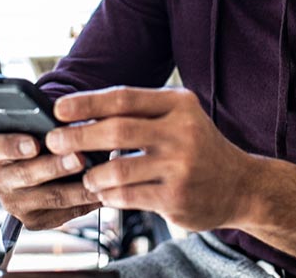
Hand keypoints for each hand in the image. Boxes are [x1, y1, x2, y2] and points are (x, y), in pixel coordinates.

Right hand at [0, 132, 101, 229]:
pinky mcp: (33, 221)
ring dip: (76, 188)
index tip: (34, 144)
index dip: (12, 146)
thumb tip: (71, 123)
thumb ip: (47, 124)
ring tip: (98, 177)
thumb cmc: (40, 136)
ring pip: (49, 197)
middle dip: (55, 167)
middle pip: (25, 175)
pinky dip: (85, 202)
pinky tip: (101, 191)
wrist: (40, 164)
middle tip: (79, 157)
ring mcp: (14, 204)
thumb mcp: (36, 124)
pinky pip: (63, 213)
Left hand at [46, 86, 254, 230]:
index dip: (86, 103)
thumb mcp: (179, 117)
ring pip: (118, 169)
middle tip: (54, 142)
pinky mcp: (176, 197)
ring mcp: (180, 166)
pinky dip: (109, 195)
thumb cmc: (198, 147)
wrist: (241, 185)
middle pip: (117, 131)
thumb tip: (82, 114)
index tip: (58, 109)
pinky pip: (128, 196)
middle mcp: (182, 132)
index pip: (124, 98)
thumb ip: (140, 113)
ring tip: (85, 176)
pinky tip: (105, 193)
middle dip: (78, 136)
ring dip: (92, 174)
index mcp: (179, 104)